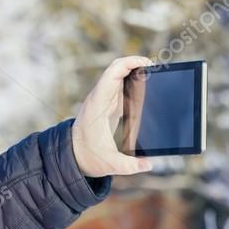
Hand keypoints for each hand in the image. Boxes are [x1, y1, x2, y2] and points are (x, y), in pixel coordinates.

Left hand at [72, 55, 153, 176]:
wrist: (71, 156)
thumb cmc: (87, 158)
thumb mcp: (108, 164)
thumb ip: (129, 166)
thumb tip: (149, 164)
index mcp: (97, 104)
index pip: (112, 73)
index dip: (130, 63)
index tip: (148, 64)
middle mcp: (99, 97)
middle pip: (117, 69)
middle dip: (137, 65)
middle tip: (157, 71)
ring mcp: (103, 99)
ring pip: (119, 76)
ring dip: (136, 73)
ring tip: (156, 79)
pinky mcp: (108, 105)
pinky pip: (121, 86)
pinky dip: (134, 83)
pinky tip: (147, 91)